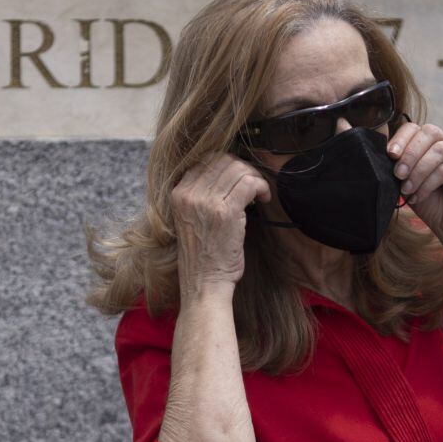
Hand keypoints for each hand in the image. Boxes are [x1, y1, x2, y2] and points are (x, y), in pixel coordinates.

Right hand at [170, 152, 271, 300]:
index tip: (240, 176)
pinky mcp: (225, 212)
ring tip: (260, 193)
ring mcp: (206, 202)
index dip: (229, 163)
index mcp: (178, 193)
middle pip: (224, 160)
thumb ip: (201, 194)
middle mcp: (189, 194)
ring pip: (239, 169)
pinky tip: (264, 198)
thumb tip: (227, 170)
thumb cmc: (202, 254)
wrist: (203, 283)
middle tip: (254, 184)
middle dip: (244, 168)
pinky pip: (249, 183)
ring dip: (255, 177)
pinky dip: (262, 186)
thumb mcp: (191, 218)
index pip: (206, 159)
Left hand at [386, 122, 442, 243]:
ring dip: (418, 170)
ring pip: (438, 150)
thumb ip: (399, 168)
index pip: (413, 128)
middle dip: (409, 153)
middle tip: (398, 174)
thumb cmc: (430, 203)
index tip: (390, 154)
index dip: (400, 138)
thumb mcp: (407, 183)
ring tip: (407, 189)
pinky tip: (418, 196)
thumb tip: (383, 157)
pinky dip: (428, 184)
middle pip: (428, 132)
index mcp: (429, 142)